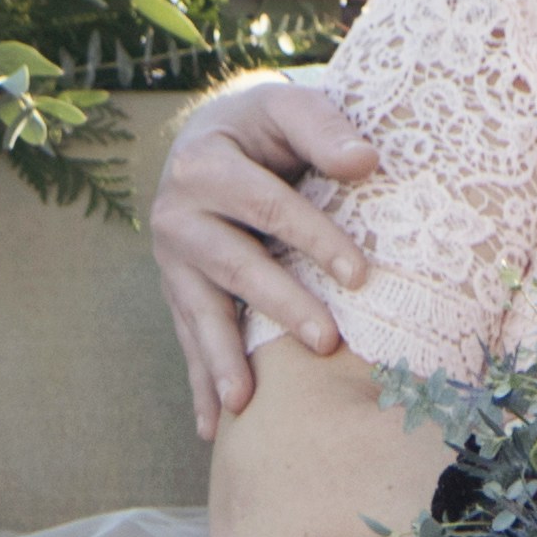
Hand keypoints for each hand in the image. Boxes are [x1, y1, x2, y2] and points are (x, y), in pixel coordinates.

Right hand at [153, 79, 380, 433]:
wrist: (214, 138)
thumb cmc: (266, 127)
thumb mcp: (289, 109)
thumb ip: (323, 127)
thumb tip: (364, 161)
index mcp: (205, 163)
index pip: (266, 206)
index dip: (314, 238)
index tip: (360, 274)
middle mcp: (176, 212)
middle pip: (234, 265)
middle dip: (280, 306)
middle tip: (327, 344)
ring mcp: (172, 258)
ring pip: (201, 313)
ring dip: (224, 360)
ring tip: (244, 405)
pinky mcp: (177, 290)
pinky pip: (188, 339)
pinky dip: (200, 384)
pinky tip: (212, 428)